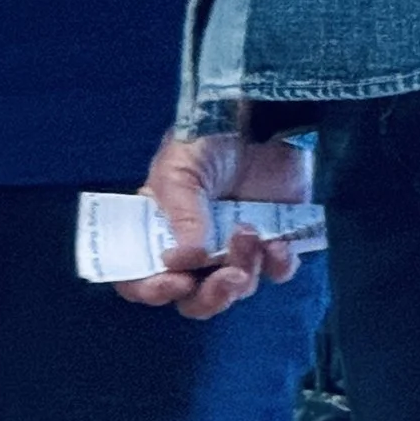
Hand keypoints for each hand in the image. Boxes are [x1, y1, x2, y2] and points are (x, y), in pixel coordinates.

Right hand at [113, 128, 313, 319]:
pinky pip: (276, 273)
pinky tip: (277, 244)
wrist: (261, 120)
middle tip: (226, 278)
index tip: (172, 282)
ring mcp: (234, 248)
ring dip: (243, 268)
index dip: (151, 289)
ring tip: (248, 232)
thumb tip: (182, 260)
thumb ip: (180, 215)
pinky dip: (277, 266)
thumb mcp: (179, 170)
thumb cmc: (207, 139)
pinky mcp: (272, 242)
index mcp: (160, 230)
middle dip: (210, 297)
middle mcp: (194, 247)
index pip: (142, 276)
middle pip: (194, 299)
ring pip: (236, 288)